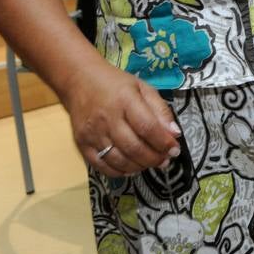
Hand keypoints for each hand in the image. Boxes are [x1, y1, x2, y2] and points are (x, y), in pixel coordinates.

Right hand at [62, 59, 181, 176]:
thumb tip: (175, 134)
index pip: (147, 127)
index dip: (163, 142)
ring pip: (119, 160)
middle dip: (154, 158)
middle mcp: (107, 118)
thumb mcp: (143, 88)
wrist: (79, 81)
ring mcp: (92, 133)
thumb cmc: (115, 84)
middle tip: (165, 160)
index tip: (175, 150)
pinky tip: (131, 168)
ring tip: (150, 164)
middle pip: (133, 147)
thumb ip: (160, 110)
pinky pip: (101, 166)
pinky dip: (119, 172)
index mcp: (125, 100)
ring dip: (139, 167)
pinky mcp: (81, 144)